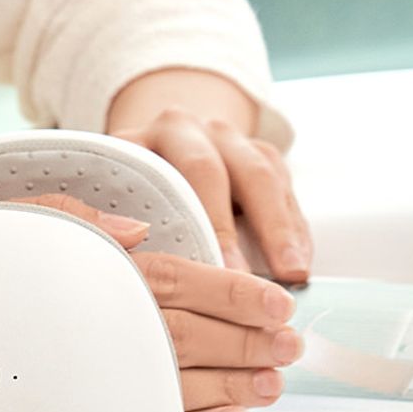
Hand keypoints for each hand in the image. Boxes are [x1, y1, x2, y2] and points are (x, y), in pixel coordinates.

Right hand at [6, 194, 300, 411]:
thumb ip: (81, 218)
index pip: (181, 280)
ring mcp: (97, 375)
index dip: (236, 294)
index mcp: (98, 276)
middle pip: (191, 335)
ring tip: (271, 385)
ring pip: (179, 382)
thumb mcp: (30, 218)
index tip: (277, 304)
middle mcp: (103, 325)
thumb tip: (135, 230)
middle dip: (249, 343)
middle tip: (289, 349)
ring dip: (233, 386)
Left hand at [105, 68, 312, 281]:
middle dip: (239, 230)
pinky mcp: (264, 156)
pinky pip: (285, 191)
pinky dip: (295, 230)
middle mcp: (192, 131)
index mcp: (149, 138)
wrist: (162, 145)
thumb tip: (123, 269)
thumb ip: (113, 223)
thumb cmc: (129, 193)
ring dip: (280, 230)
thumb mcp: (112, 197)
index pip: (174, 176)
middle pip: (218, 174)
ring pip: (262, 178)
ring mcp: (232, 140)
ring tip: (293, 272)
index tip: (206, 273)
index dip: (195, 224)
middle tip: (248, 280)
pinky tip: (301, 263)